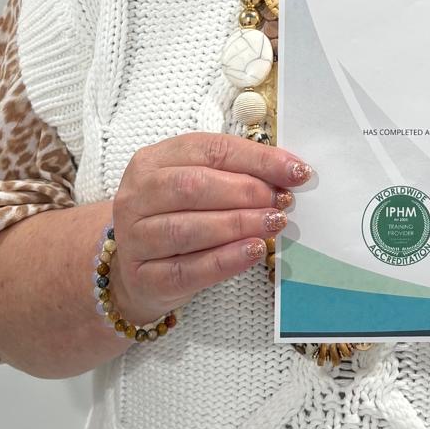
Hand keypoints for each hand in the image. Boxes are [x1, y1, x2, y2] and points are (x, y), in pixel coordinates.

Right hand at [108, 134, 312, 325]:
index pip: (209, 150)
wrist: (134, 274)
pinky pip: (187, 269)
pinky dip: (225, 260)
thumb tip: (288, 174)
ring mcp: (133, 238)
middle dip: (247, 192)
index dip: (257, 159)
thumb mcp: (195, 187)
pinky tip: (253, 251)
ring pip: (189, 228)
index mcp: (152, 162)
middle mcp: (136, 196)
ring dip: (239, 224)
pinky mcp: (142, 278)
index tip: (296, 171)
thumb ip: (233, 174)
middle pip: (194, 186)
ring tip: (274, 224)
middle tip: (283, 201)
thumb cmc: (174, 219)